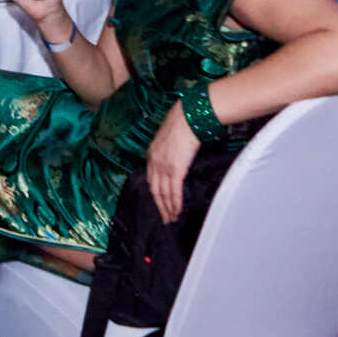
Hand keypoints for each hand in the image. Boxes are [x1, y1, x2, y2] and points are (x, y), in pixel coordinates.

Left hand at [146, 102, 201, 224]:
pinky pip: (174, 190)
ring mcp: (164, 167)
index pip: (151, 179)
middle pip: (154, 190)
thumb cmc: (181, 124)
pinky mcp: (175, 169)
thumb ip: (168, 151)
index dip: (155, 193)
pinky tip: (177, 210)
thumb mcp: (169, 139)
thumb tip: (176, 158)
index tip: (159, 203)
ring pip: (163, 193)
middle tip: (165, 219)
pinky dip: (175, 202)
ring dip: (168, 208)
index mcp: (151, 155)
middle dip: (159, 206)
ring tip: (172, 219)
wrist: (186, 117)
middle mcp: (154, 163)